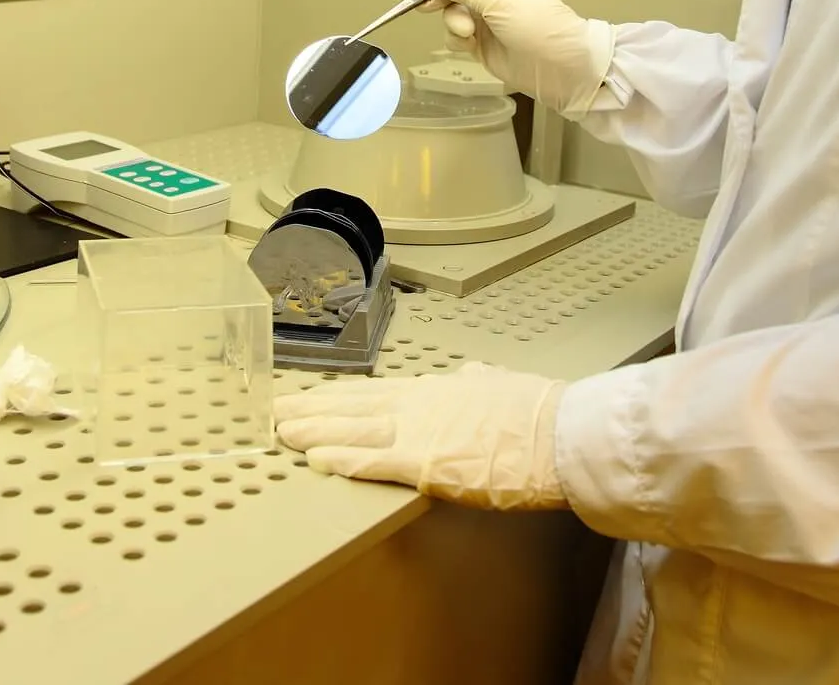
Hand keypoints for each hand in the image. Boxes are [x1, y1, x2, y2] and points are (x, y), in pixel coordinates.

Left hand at [274, 363, 569, 510]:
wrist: (562, 432)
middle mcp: (421, 404)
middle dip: (312, 409)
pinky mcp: (427, 462)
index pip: (375, 393)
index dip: (339, 397)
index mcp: (438, 390)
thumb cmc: (541, 413)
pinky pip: (374, 461)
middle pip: (353, 406)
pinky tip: (316, 461)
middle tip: (277, 410)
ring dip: (314, 431)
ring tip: (281, 432)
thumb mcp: (503, 385)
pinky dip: (342, 460)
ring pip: (353, 429)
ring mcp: (420, 431)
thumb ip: (480, 382)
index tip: (313, 397)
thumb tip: (473, 376)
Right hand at [403, 0, 613, 116]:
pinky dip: (457, 38)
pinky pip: (455, 34)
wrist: (557, 66)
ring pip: (449, 11)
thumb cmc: (531, 20)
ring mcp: (485, 16)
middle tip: (426, 5)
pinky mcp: (480, 40)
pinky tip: (470, 44)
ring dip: (453, 20)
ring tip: (468, 31)